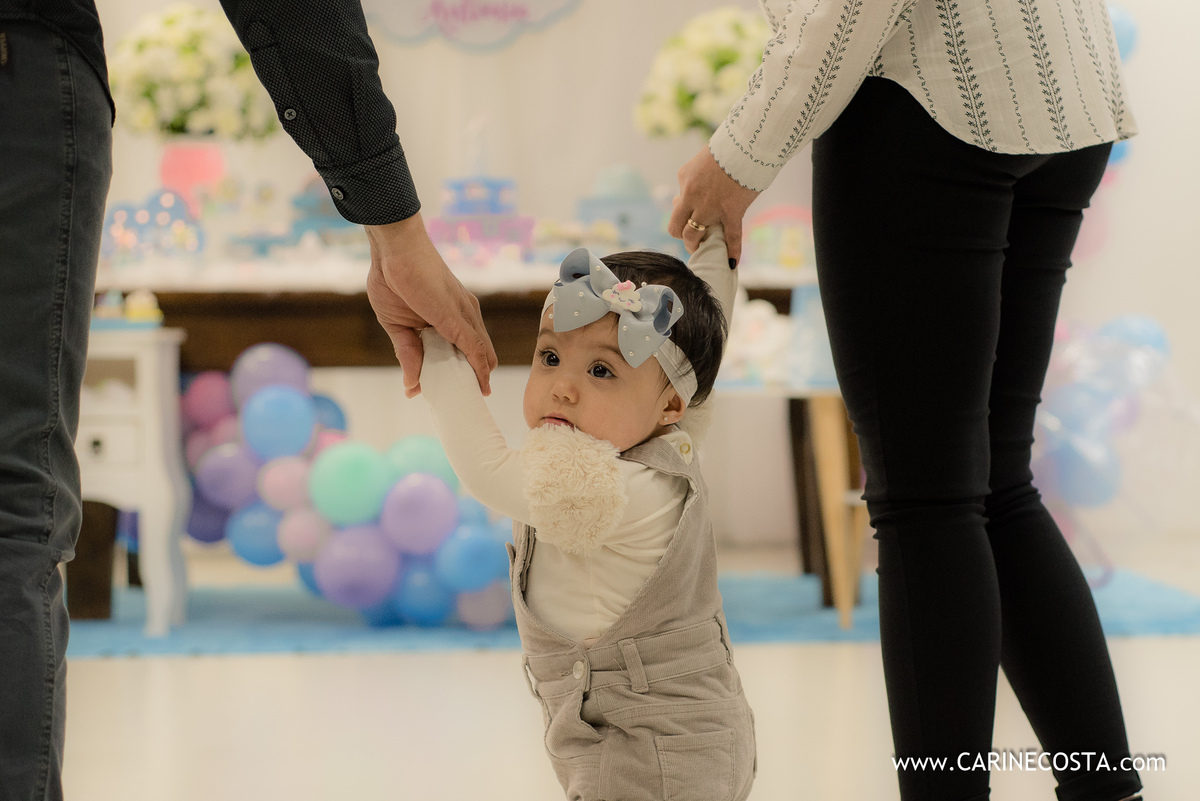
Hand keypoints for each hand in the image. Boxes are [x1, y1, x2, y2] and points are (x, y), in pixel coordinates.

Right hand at [364, 214, 497, 397]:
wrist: (393, 250)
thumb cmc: (393, 278)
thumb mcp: (398, 326)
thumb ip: (409, 355)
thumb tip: (412, 386)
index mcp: (449, 316)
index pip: (466, 350)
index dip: (466, 372)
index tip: (461, 392)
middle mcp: (463, 316)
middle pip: (478, 355)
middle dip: (474, 380)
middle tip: (467, 401)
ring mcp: (463, 316)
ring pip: (481, 355)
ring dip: (478, 379)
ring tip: (472, 401)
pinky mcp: (457, 318)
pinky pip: (475, 349)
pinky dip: (478, 371)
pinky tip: (479, 387)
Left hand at [668, 146, 759, 262]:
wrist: (748, 143)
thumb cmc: (728, 149)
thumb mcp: (700, 161)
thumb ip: (694, 180)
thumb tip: (690, 196)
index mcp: (684, 180)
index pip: (677, 205)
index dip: (681, 212)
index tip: (689, 213)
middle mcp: (692, 196)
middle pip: (676, 227)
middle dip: (682, 234)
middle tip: (692, 237)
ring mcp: (710, 207)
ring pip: (693, 236)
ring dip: (696, 244)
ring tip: (703, 248)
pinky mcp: (731, 212)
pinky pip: (731, 237)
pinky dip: (732, 252)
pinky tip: (731, 263)